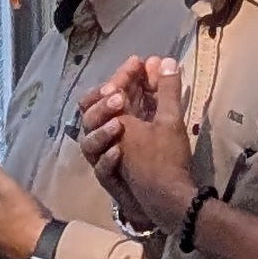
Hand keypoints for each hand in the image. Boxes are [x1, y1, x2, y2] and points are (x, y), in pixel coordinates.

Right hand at [78, 56, 198, 232]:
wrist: (166, 199)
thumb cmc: (166, 158)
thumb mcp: (169, 119)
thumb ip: (164, 90)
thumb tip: (162, 60)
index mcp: (121, 117)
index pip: (109, 91)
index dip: (120, 75)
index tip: (136, 63)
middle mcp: (107, 135)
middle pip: (88, 113)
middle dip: (101, 102)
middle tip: (118, 95)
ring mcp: (104, 158)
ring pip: (88, 141)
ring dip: (101, 130)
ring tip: (118, 123)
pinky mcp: (109, 179)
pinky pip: (100, 169)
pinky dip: (108, 159)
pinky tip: (118, 152)